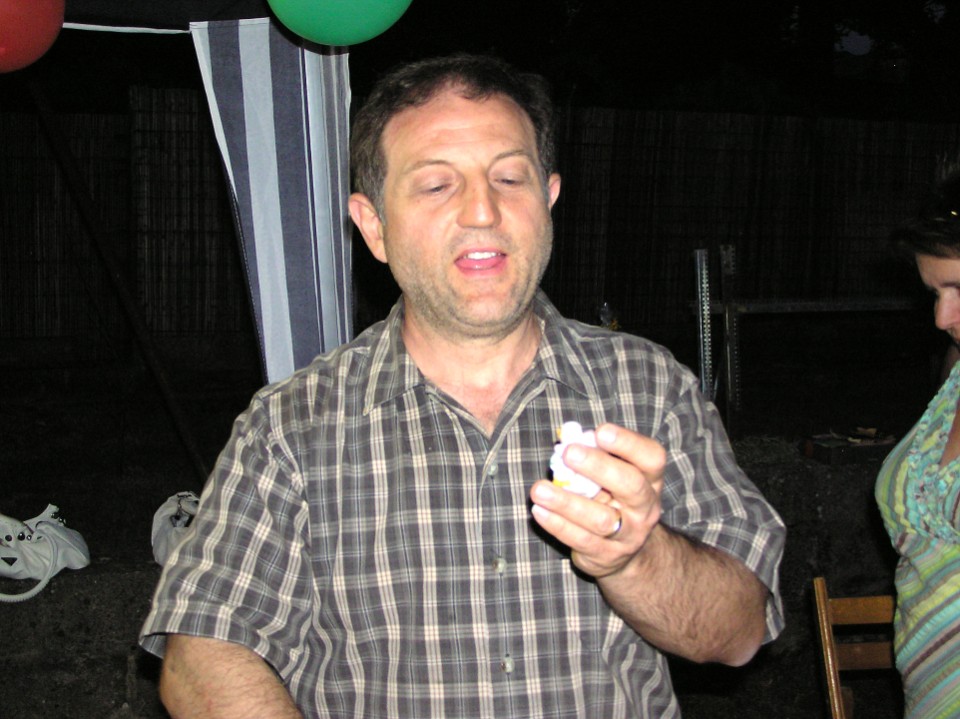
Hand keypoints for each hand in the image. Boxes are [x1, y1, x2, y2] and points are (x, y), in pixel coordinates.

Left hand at [530, 423, 664, 577]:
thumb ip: (596, 456)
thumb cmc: (611, 497)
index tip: (601, 432)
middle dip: (599, 467)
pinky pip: (581, 540)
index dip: (628, 443)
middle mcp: (645, 507)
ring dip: (566, 502)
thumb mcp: (611, 476)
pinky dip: (558, 524)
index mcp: (650, 479)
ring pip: (601, 519)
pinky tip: (539, 511)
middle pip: (631, 485)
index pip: (651, 457)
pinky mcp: (607, 556)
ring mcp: (629, 535)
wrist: (625, 549)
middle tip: (569, 453)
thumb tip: (568, 439)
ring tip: (539, 490)